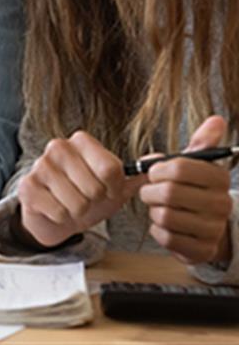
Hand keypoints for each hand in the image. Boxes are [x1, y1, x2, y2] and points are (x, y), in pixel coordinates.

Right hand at [17, 131, 143, 247]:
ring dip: (78, 212)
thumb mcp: (114, 186)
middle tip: (86, 199)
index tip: (107, 190)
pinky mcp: (28, 186)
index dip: (114, 188)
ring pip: (76, 203)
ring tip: (72, 205)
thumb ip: (136, 174)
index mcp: (81, 141)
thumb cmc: (85, 196)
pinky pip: (58, 212)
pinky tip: (56, 209)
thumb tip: (161, 160)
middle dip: (94, 202)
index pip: (111, 169)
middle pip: (94, 188)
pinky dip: (62, 218)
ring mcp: (41, 166)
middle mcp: (59, 147)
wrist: (53, 213)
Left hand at [139, 116, 232, 264]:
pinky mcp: (201, 250)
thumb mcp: (197, 163)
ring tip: (159, 207)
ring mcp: (213, 229)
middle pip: (168, 193)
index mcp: (219, 177)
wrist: (207, 226)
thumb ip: (202, 142)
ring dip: (153, 211)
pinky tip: (165, 225)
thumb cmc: (194, 188)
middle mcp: (221, 204)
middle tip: (149, 191)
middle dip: (150, 191)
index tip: (153, 172)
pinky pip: (165, 237)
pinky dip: (157, 229)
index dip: (157, 169)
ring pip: (164, 216)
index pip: (178, 168)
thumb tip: (217, 120)